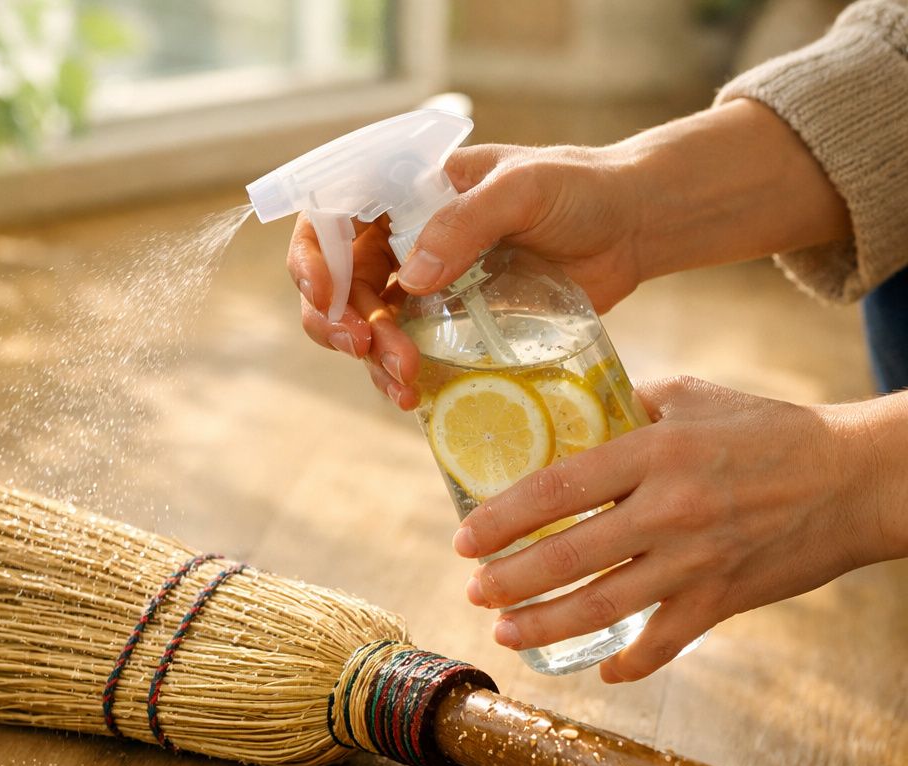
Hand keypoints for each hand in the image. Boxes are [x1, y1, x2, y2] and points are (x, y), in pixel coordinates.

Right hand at [286, 142, 647, 410]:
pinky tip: (412, 397)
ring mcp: (423, 285)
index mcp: (406, 191)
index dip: (313, 254)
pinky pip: (404, 354)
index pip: (331, 216)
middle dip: (339, 318)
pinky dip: (397, 378)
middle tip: (362, 344)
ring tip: (402, 381)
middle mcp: (402, 238)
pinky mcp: (448, 326)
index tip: (323, 291)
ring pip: (366, 325)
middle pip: (338, 282)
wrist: (632, 226)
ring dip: (370, 357)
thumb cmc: (580, 188)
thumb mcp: (524, 189)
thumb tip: (411, 275)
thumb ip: (467, 222)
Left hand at [453, 376, 888, 681]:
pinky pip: (665, 643)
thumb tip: (566, 407)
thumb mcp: (692, 396)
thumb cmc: (770, 429)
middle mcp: (669, 509)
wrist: (858, 477)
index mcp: (654, 451)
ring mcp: (696, 560)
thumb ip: (626, 403)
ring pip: (603, 606)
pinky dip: (631, 663)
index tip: (465, 537)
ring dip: (545, 625)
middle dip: (510, 580)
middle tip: (474, 590)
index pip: (556, 488)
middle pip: (568, 556)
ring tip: (505, 631)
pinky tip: (601, 671)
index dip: (502, 518)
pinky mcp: (724, 599)